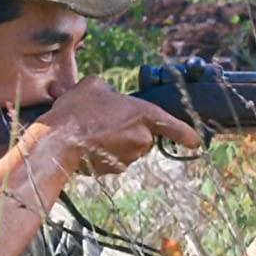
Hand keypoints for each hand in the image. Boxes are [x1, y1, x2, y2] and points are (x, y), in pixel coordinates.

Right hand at [36, 76, 200, 174]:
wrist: (58, 141)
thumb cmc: (77, 110)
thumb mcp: (94, 85)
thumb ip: (109, 90)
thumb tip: (108, 96)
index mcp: (143, 114)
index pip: (173, 126)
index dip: (186, 134)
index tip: (196, 141)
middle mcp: (142, 138)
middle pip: (144, 134)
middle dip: (130, 128)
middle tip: (105, 119)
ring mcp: (129, 156)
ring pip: (129, 147)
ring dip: (116, 140)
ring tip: (92, 130)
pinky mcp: (115, 170)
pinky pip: (116, 159)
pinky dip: (106, 153)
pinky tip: (89, 143)